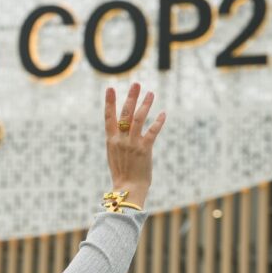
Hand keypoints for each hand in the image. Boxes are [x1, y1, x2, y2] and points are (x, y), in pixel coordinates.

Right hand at [104, 83, 165, 207]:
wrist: (129, 188)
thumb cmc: (122, 173)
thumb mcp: (114, 155)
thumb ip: (117, 140)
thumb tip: (123, 127)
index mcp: (111, 140)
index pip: (108, 117)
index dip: (109, 102)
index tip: (110, 88)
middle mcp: (121, 139)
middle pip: (126, 113)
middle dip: (131, 97)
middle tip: (136, 84)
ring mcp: (133, 143)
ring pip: (139, 119)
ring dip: (146, 104)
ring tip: (151, 93)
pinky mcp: (145, 149)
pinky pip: (152, 131)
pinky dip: (159, 122)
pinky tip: (163, 113)